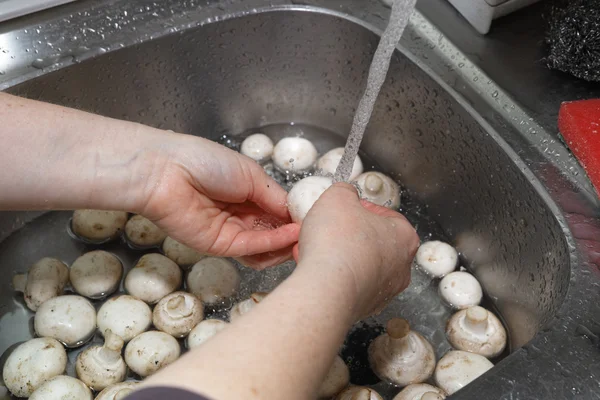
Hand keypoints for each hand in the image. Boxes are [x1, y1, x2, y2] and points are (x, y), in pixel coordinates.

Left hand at [136, 131, 299, 268]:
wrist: (166, 171)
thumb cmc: (205, 162)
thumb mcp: (250, 173)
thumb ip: (275, 196)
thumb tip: (296, 215)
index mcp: (248, 194)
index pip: (279, 213)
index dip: (296, 218)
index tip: (316, 219)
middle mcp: (242, 216)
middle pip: (274, 233)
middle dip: (295, 234)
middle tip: (315, 234)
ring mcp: (231, 233)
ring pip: (266, 247)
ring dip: (287, 243)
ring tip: (304, 237)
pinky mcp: (221, 247)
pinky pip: (252, 248)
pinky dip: (273, 244)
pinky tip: (290, 235)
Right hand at [294, 183, 418, 318]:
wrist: (325, 291)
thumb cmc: (338, 244)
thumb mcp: (337, 197)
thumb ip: (344, 190)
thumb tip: (345, 194)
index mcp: (404, 237)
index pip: (385, 215)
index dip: (360, 209)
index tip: (343, 210)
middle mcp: (401, 267)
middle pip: (372, 242)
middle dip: (347, 235)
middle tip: (327, 230)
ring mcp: (383, 292)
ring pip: (359, 266)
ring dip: (338, 256)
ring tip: (314, 250)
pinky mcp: (364, 308)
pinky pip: (347, 285)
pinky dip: (333, 277)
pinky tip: (315, 270)